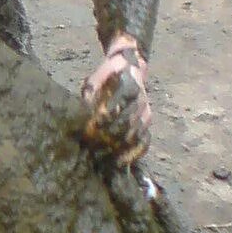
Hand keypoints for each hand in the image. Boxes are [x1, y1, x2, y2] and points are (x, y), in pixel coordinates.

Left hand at [82, 35, 150, 162]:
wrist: (129, 69)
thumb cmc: (108, 77)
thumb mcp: (96, 78)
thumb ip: (91, 91)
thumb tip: (84, 108)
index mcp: (129, 84)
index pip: (119, 103)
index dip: (105, 117)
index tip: (92, 127)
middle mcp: (141, 99)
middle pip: (127, 121)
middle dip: (110, 135)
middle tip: (94, 146)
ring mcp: (146, 112)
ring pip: (136, 133)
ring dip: (120, 146)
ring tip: (103, 157)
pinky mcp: (147, 123)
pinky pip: (145, 141)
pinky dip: (134, 153)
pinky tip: (121, 162)